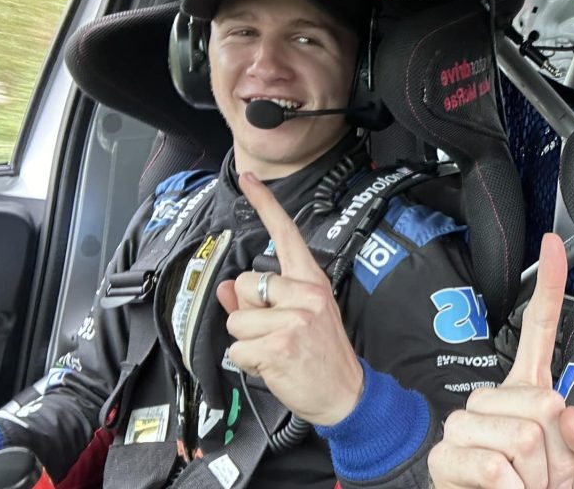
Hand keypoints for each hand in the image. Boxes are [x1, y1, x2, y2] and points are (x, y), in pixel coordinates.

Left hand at [216, 172, 363, 425]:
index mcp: (312, 282)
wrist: (347, 395)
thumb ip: (259, 300)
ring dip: (246, 342)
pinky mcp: (280, 344)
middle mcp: (306, 294)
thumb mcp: (298, 320)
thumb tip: (226, 289)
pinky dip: (247, 363)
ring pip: (235, 319)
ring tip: (276, 352)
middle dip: (246, 312)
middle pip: (244, 284)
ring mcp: (294, 318)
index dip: (265, 205)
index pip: (286, 235)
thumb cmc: (322, 357)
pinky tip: (274, 367)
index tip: (247, 178)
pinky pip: (237, 349)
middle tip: (274, 333)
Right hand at [429, 233, 573, 487]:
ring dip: (537, 478)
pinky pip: (495, 467)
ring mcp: (464, 424)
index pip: (537, 330)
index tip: (554, 244)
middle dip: (559, 456)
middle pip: (544, 404)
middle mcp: (492, 398)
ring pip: (524, 438)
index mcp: (528, 390)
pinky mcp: (445, 456)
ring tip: (525, 487)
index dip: (547, 286)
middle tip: (545, 477)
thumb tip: (566, 412)